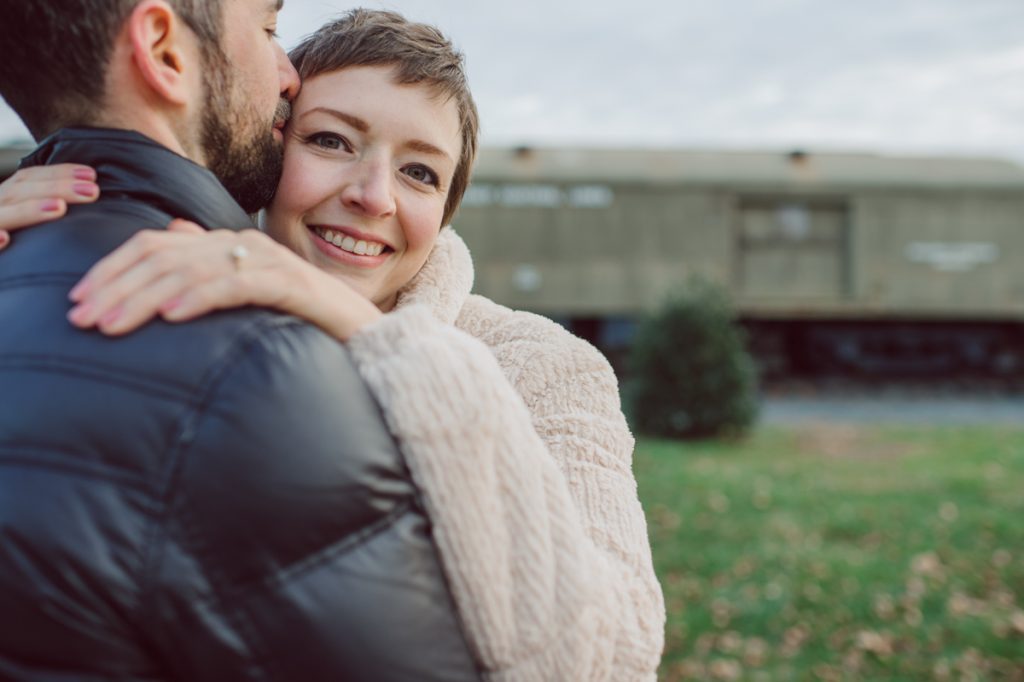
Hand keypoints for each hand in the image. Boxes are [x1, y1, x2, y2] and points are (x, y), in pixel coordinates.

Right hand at [0, 164, 99, 250]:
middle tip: (90, 191)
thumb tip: (86, 194)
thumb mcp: (19, 216)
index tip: (91, 175)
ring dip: (28, 210)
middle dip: (56, 189)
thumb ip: (40, 205)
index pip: (28, 179)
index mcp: (3, 199)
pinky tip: (3, 239)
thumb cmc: (9, 235)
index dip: (58, 174)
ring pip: (2, 215)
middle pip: (19, 193)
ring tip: (58, 207)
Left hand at [67, 219, 381, 339]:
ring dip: (145, 295)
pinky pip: (238, 285)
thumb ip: (214, 270)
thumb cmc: (305, 324)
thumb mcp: (249, 299)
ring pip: (193, 269)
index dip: (111, 269)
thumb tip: (174, 236)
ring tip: (112, 322)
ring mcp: (270, 262)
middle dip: (116, 285)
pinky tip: (172, 315)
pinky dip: (201, 297)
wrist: (370, 337)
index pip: (156, 246)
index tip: (77, 302)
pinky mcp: (292, 284)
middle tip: (81, 317)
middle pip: (166, 254)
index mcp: (229, 247)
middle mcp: (245, 245)